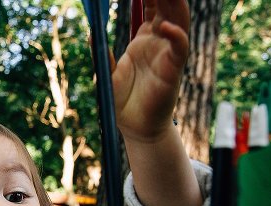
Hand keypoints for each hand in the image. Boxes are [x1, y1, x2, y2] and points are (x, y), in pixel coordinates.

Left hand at [112, 0, 189, 141]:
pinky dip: (175, 35)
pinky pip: (179, 48)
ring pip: (178, 21)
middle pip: (168, 8)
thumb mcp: (108, 73)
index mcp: (145, 40)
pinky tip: (164, 26)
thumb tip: (91, 32)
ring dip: (174, 4)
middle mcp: (160, 43)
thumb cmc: (123, 102)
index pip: (153, 7)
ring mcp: (168, 54)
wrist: (135, 128)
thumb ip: (102, 53)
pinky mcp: (174, 70)